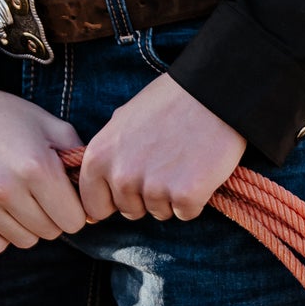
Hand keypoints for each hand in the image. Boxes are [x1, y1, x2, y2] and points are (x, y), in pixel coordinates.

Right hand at [0, 89, 85, 253]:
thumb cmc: (5, 115)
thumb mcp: (48, 124)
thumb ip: (77, 157)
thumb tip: (94, 194)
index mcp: (37, 166)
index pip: (74, 221)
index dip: (73, 208)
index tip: (62, 194)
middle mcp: (8, 189)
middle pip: (50, 233)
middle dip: (51, 216)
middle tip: (38, 192)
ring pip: (24, 241)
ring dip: (26, 225)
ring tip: (16, 196)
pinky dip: (0, 232)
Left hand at [77, 75, 244, 223]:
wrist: (211, 92)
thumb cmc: (168, 101)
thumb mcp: (123, 120)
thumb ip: (108, 154)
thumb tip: (95, 186)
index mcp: (98, 157)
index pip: (93, 206)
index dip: (112, 200)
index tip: (130, 187)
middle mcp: (121, 175)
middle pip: (129, 211)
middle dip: (145, 196)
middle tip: (164, 163)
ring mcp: (152, 187)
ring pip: (159, 212)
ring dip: (171, 196)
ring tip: (182, 160)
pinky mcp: (185, 195)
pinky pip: (186, 213)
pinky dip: (195, 198)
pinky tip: (199, 169)